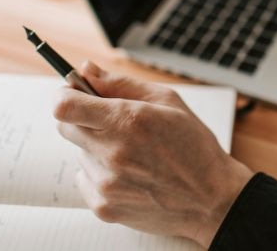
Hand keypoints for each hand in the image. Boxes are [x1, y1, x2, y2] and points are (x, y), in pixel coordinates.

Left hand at [53, 62, 252, 247]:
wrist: (211, 198)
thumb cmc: (195, 146)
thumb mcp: (168, 101)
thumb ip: (121, 83)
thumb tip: (87, 69)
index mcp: (127, 120)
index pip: (64, 105)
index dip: (64, 94)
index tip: (73, 93)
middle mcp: (111, 152)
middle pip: (66, 127)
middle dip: (83, 119)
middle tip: (114, 123)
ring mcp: (105, 182)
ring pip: (81, 153)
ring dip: (98, 148)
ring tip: (135, 154)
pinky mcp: (104, 206)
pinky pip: (86, 179)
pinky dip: (102, 174)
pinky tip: (132, 174)